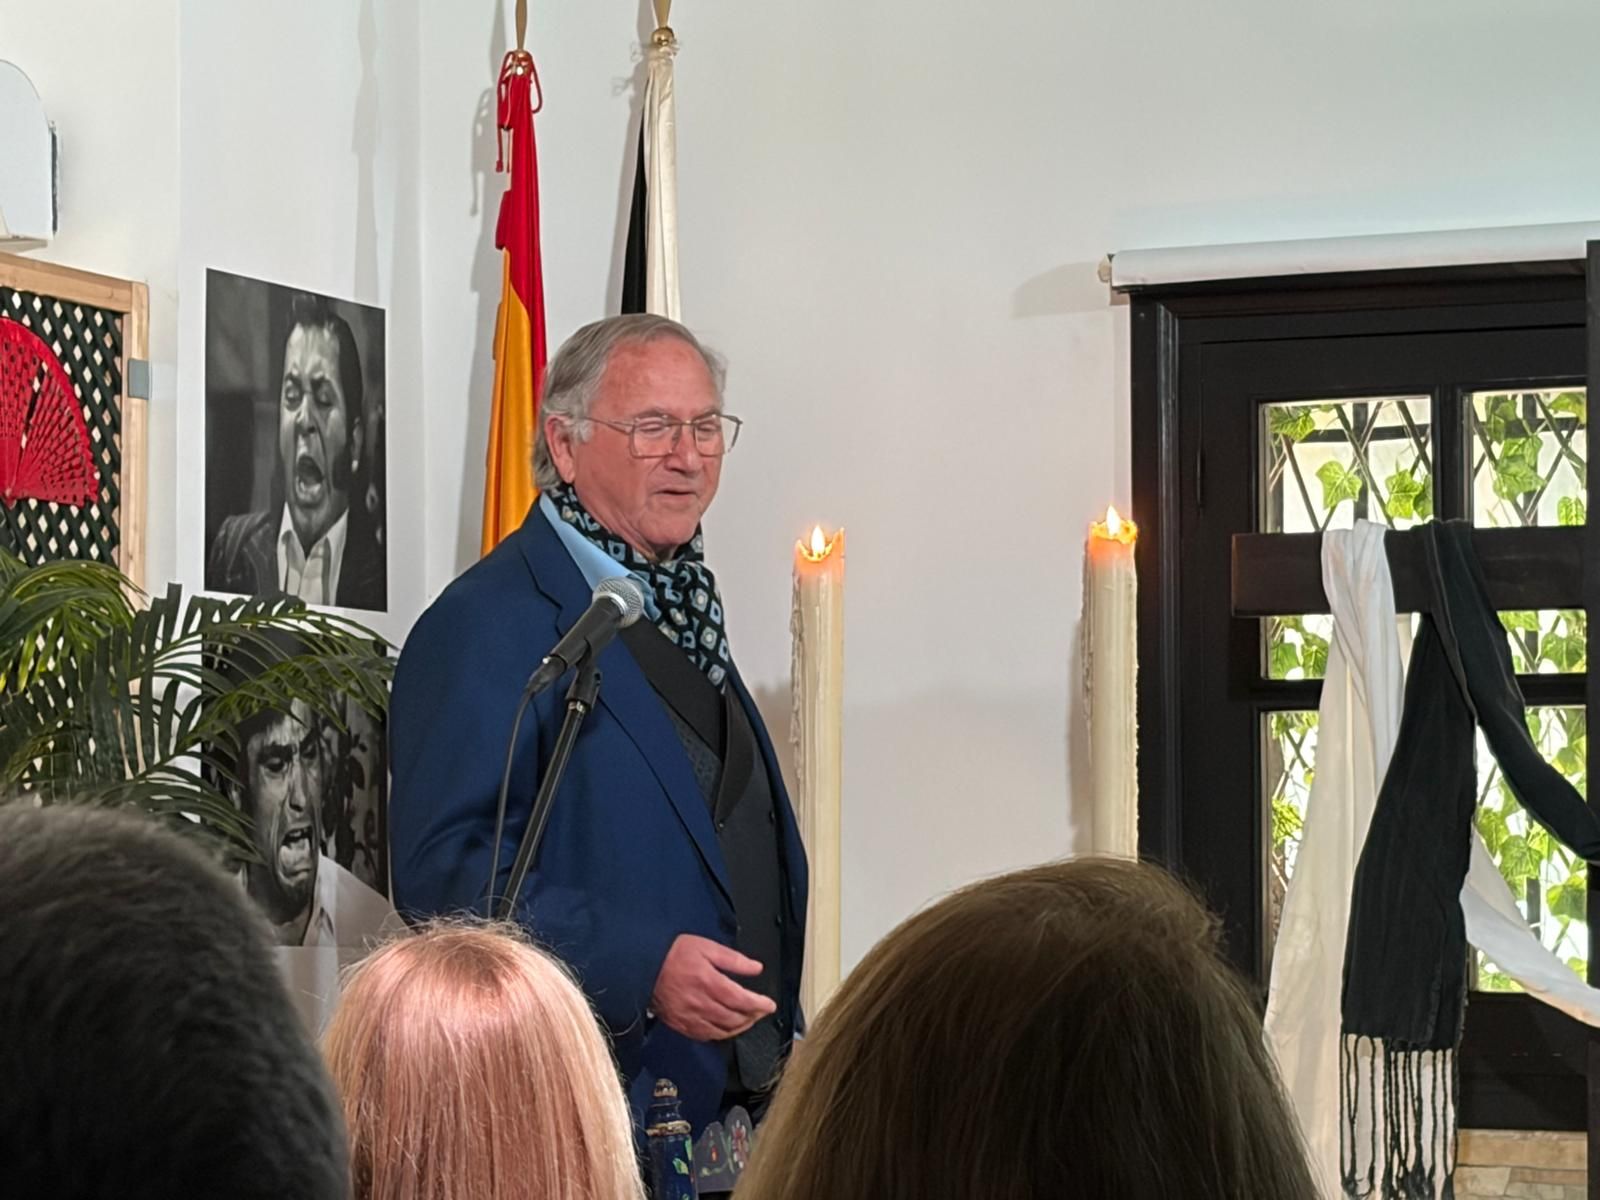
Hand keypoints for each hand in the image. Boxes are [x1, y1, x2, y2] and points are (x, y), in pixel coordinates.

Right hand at [651, 934, 775, 1041]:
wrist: (644, 965)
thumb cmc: (674, 953)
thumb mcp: (707, 947)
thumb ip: (733, 959)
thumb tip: (756, 968)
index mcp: (709, 982)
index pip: (742, 1000)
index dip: (759, 1005)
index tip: (770, 1005)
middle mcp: (701, 1003)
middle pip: (735, 1018)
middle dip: (753, 1016)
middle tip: (761, 1011)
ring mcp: (690, 1017)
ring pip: (722, 1031)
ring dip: (740, 1027)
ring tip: (749, 1020)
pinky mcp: (680, 1024)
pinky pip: (706, 1036)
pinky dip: (721, 1034)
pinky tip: (727, 1029)